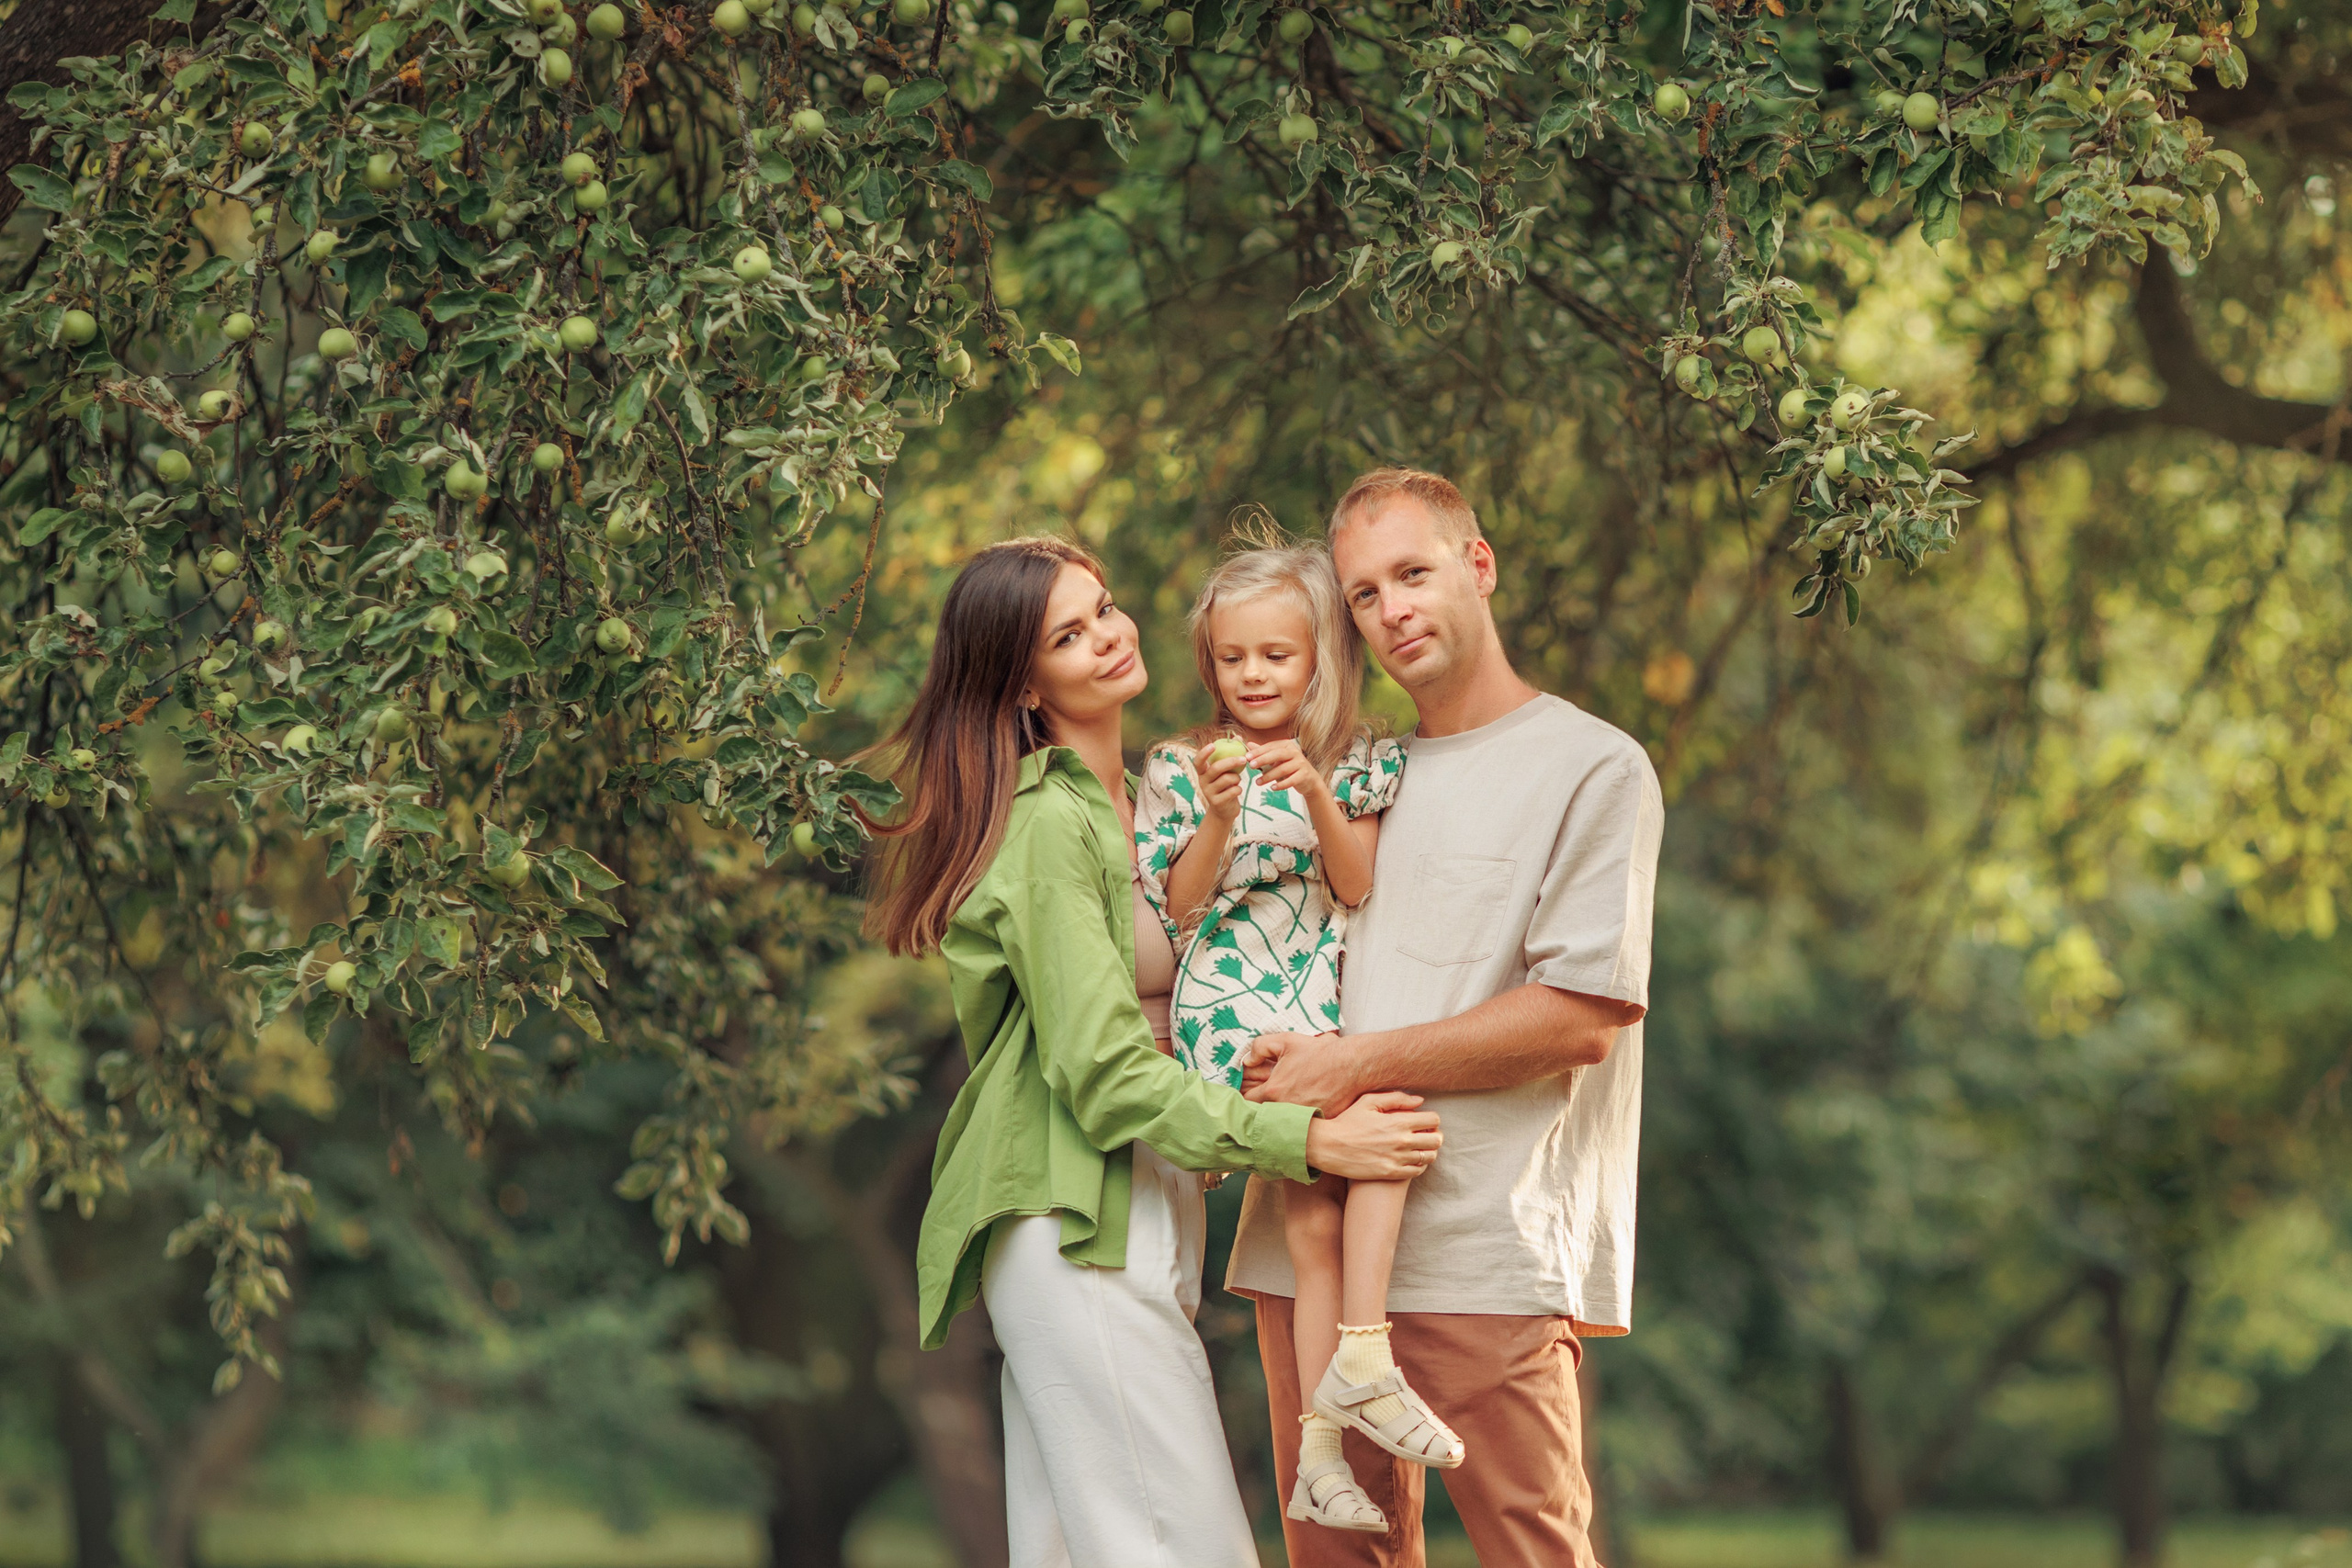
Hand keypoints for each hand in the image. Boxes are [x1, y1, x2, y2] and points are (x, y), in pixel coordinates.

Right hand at [1196, 739, 1246, 823]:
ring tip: (1237, 781)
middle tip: (1243, 759)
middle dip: (1231, 762)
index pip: (1198, 761)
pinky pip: (1232, 791)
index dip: (1204, 753)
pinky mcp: (1217, 802)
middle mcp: (1203, 782)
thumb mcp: (1226, 771)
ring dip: (1236, 778)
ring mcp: (1208, 793)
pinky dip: (1238, 789)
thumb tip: (1238, 737)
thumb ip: (1230, 755)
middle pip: (1216, 768)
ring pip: (1226, 779)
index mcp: (1203, 772)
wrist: (1225, 811)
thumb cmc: (1226, 786)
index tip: (1213, 745)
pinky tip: (1237, 791)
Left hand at [1242, 1030, 1359, 1117]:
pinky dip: (1299, 1117)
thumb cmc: (1320, 1053)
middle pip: (1262, 1114)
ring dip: (1279, 1112)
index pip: (1247, 1102)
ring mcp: (1302, 1119)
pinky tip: (1305, 1103)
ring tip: (1288, 1098)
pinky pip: (1301, 1124)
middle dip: (1261, 1105)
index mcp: (1274, 1091)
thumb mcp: (1285, 1041)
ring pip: (1280, 1120)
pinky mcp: (1316, 1123)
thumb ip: (1259, 1047)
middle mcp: (1285, 1110)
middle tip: (1269, 1094)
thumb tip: (1247, 1060)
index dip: (1247, 1094)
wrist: (1352, 1066)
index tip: (1252, 1088)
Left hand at [1244, 737, 1327, 801]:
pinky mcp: (1305, 775)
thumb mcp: (1276, 759)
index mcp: (1287, 745)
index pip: (1271, 746)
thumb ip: (1263, 752)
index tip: (1247, 757)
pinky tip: (1272, 788)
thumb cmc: (1290, 768)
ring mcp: (1301, 763)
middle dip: (1263, 760)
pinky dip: (1281, 785)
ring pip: (1283, 769)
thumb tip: (1248, 744)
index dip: (1258, 751)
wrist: (1309, 780)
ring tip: (1257, 782)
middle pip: (1277, 754)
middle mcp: (1295, 752)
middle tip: (1250, 766)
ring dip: (1269, 776)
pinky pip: (1291, 780)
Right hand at [1304, 1092, 1440, 1180]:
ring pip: (1429, 1157)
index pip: (1433, 1120)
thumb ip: (1396, 1098)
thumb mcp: (1368, 1102)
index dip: (1431, 1119)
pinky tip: (1412, 1159)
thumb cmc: (1348, 1121)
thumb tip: (1420, 1101)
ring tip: (1420, 1147)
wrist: (1328, 1146)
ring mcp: (1397, 1159)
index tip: (1424, 1121)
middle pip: (1436, 1140)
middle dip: (1434, 1135)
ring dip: (1429, 1150)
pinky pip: (1417, 1171)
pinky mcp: (1390, 1173)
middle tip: (1426, 1134)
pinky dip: (1419, 1165)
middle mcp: (1401, 1141)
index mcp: (1398, 1121)